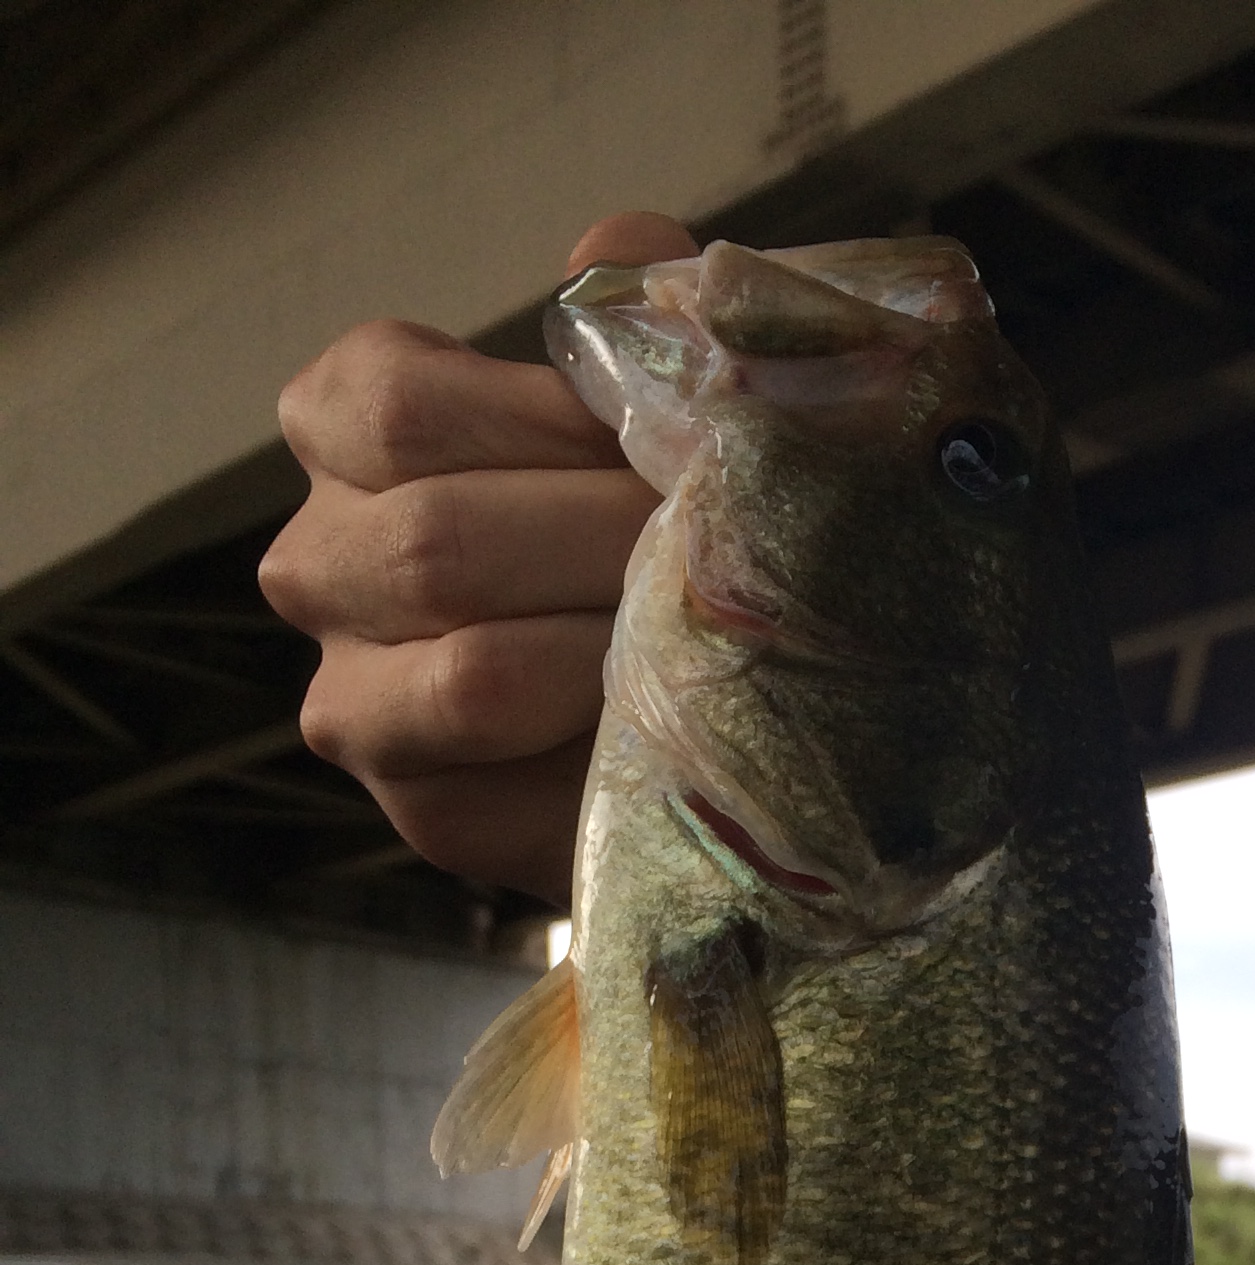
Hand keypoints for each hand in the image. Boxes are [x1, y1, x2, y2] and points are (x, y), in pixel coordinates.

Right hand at [258, 210, 699, 899]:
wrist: (703, 718)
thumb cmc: (656, 531)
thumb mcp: (647, 410)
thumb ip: (632, 317)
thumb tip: (615, 254)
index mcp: (346, 432)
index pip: (395, 402)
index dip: (545, 423)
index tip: (656, 448)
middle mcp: (321, 564)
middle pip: (436, 542)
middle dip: (603, 548)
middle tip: (724, 556)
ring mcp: (357, 701)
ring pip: (471, 670)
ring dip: (613, 651)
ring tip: (707, 635)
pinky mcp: (426, 811)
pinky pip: (511, 774)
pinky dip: (604, 735)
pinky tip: (671, 717)